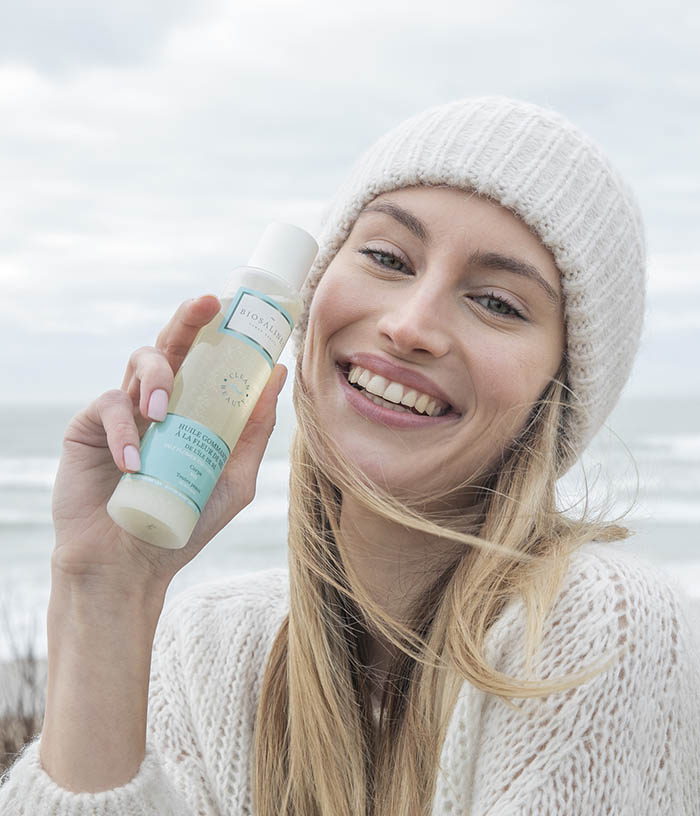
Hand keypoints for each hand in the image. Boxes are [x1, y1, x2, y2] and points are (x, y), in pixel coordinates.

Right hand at [50, 294, 287, 595]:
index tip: (239, 307)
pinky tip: (133, 461)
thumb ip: (254, 430)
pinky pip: (107, 406)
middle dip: (189, 318)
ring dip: (157, 377)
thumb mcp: (233, 477)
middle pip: (172, 344)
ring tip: (164, 411)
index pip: (204, 359)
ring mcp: (124, 412)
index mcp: (192, 409)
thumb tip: (277, 375)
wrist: (131, 566)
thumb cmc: (185, 522)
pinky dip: (124, 429)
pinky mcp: (89, 427)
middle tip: (208, 303)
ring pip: (139, 363)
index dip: (218, 330)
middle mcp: (158, 401)